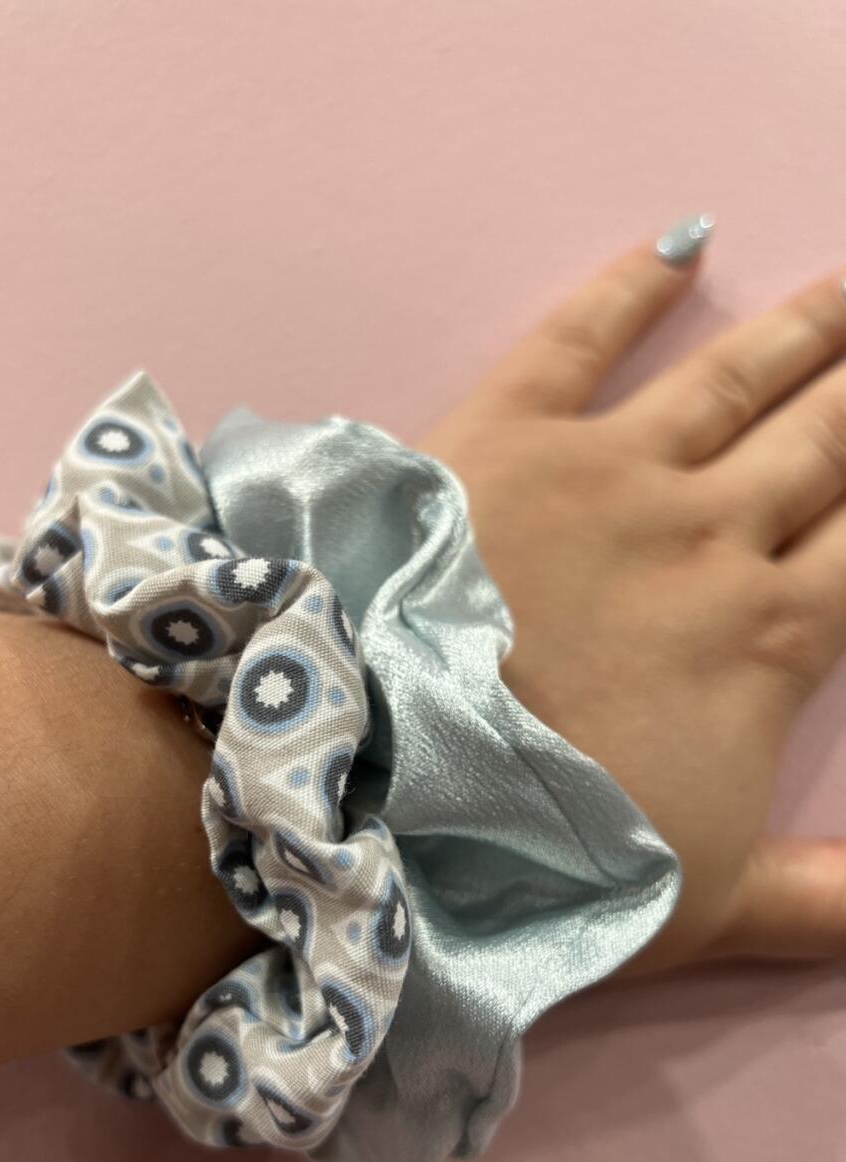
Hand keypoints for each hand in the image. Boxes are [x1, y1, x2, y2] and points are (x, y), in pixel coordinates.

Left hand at [421, 230, 845, 974]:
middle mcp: (708, 534)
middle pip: (826, 439)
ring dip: (803, 329)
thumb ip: (815, 905)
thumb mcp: (695, 907)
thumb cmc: (534, 858)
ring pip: (734, 380)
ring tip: (845, 285)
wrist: (375, 791)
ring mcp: (605, 473)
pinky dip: (626, 288)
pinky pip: (577, 338)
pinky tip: (677, 240)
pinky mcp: (499, 435)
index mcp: (766, 638)